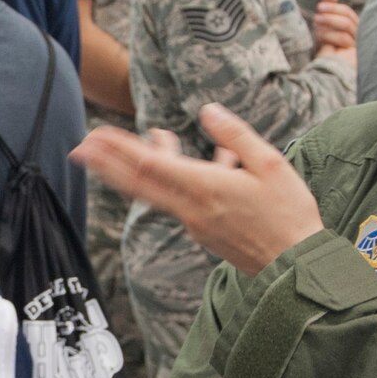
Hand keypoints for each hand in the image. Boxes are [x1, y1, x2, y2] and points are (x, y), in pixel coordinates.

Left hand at [72, 104, 323, 275]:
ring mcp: (196, 224)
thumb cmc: (289, 213)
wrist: (297, 267)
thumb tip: (208, 111)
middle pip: (138, 183)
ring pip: (158, 191)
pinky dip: (179, 177)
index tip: (94, 137)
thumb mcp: (270, 164)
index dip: (118, 149)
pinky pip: (181, 199)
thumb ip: (235, 135)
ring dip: (141, 167)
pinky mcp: (205, 233)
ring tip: (139, 142)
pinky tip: (205, 158)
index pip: (149, 165)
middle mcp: (192, 208)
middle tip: (79, 149)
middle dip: (106, 164)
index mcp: (205, 188)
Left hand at [312, 0, 358, 54]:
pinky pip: (345, 38)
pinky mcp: (357, 54)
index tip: (320, 6)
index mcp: (351, 29)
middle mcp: (357, 36)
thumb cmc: (324, 51)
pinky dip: (331, 36)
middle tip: (317, 13)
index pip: (346, 13)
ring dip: (330, 23)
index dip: (334, 6)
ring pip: (347, 25)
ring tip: (317, 27)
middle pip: (349, 16)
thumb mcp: (324, 26)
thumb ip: (329, 6)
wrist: (324, 73)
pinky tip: (323, 40)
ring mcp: (358, 45)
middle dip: (332, 12)